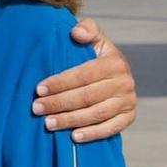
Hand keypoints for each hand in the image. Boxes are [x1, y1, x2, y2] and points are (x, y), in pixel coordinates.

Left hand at [36, 20, 134, 141]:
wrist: (116, 74)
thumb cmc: (96, 55)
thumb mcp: (95, 37)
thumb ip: (87, 29)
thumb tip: (76, 33)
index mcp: (114, 62)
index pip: (83, 74)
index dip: (60, 82)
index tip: (38, 89)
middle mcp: (124, 82)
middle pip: (87, 96)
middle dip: (59, 103)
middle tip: (37, 108)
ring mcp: (128, 101)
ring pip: (96, 114)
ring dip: (71, 120)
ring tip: (49, 123)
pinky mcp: (129, 117)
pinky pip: (111, 128)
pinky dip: (93, 134)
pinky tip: (74, 137)